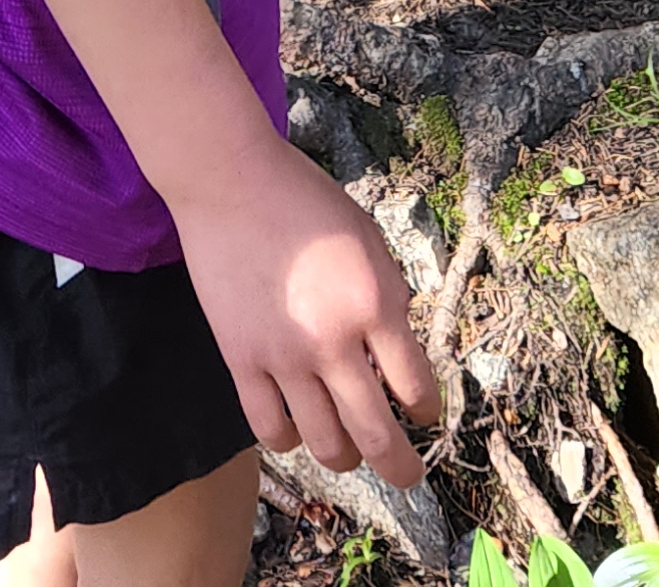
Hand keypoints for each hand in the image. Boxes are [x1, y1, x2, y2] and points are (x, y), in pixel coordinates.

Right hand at [170, 138, 440, 482]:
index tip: (424, 416)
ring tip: (350, 452)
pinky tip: (297, 432)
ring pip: (324, 444)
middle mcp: (333, 341)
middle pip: (376, 434)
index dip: (426, 412)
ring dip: (346, 458)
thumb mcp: (371, 241)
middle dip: (400, 467)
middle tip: (407, 475)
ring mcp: (283, 357)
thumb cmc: (306, 201)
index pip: (415, 387)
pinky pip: (268, 427)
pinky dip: (288, 441)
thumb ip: (388, 301)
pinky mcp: (241, 360)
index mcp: (375, 305)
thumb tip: (396, 356)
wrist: (232, 183)